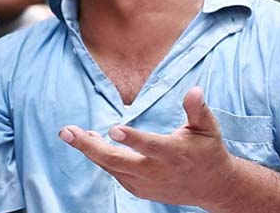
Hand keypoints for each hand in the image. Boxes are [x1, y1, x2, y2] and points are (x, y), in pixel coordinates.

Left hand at [59, 87, 235, 207]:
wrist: (212, 187)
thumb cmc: (207, 151)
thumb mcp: (208, 128)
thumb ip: (197, 110)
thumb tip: (193, 89)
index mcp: (174, 153)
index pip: (150, 146)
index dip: (132, 139)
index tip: (113, 129)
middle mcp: (156, 171)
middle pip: (117, 161)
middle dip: (89, 146)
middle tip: (67, 132)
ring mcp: (145, 183)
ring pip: (111, 167)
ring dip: (89, 149)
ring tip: (71, 133)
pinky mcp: (138, 189)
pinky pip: (114, 172)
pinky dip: (100, 157)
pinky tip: (90, 140)